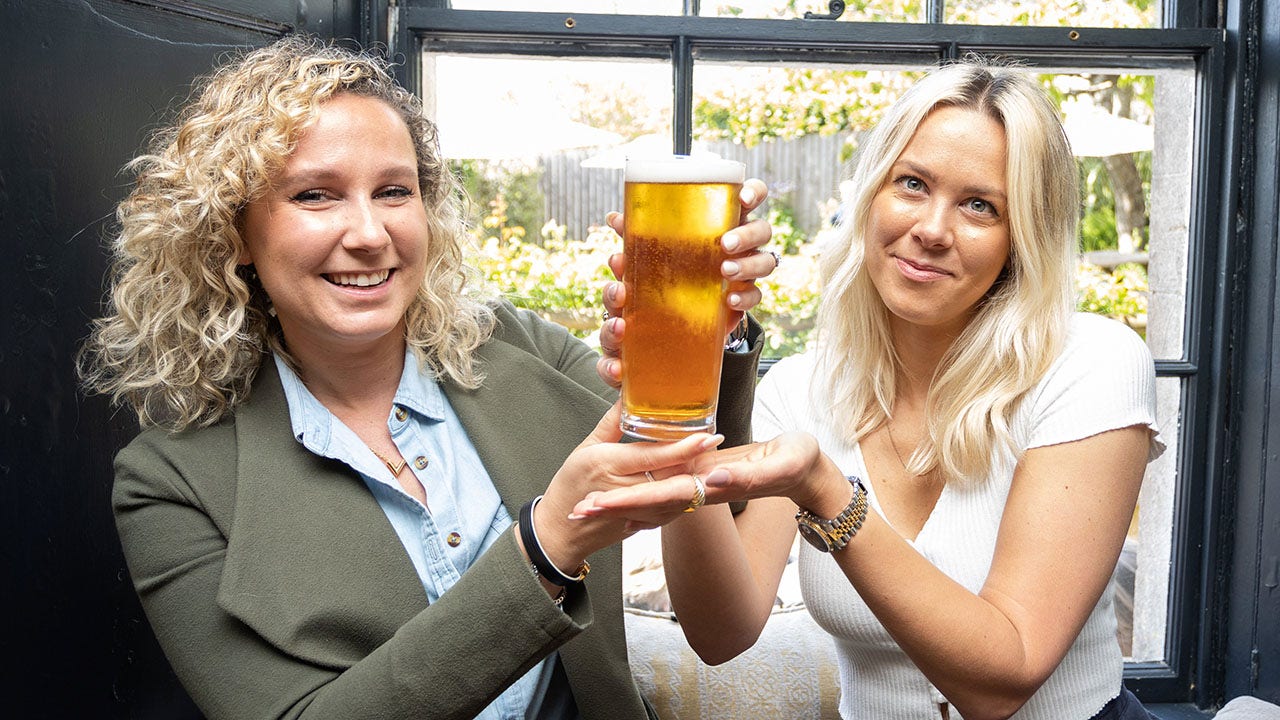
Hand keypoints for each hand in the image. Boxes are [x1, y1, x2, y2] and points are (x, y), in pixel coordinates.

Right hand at [530, 402, 725, 570]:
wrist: (559, 531)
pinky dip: (685, 498)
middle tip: (718, 443)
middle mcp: (622, 489)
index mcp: (607, 464)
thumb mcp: (586, 447)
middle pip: (670, 474)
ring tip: (713, 461)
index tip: (708, 436)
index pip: (654, 455)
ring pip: (675, 496)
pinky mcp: (640, 524)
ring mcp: (633, 511)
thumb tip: (629, 395)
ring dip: (696, 480)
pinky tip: (697, 485)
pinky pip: (670, 512)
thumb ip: (612, 423)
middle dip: (697, 460)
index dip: (684, 447)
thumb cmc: (570, 484)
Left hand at [569, 431, 850, 520]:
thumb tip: (712, 480)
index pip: (665, 494)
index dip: (631, 499)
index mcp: (715, 485)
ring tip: (584, 504)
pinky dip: (642, 489)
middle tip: (576, 510)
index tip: (598, 503)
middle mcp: (704, 488)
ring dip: (620, 500)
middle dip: (613, 505)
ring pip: (654, 493)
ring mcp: (704, 483)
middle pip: (650, 498)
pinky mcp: (706, 474)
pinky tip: (620, 492)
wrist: (812, 471)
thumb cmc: (802, 462)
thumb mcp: (784, 464)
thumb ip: (751, 474)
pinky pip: (668, 484)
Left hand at [595, 178, 775, 387]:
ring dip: (748, 264)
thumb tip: (614, 218)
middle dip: (748, 234)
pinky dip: (746, 296)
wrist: (681, 303)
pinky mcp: (744, 295)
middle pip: (763, 229)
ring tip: (724, 271)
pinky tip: (729, 299)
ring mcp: (748, 267)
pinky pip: (756, 294)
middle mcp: (743, 240)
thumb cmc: (673, 258)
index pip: (753, 195)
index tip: (743, 198)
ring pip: (766, 261)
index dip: (755, 192)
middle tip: (725, 243)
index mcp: (727, 216)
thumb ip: (640, 231)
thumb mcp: (657, 243)